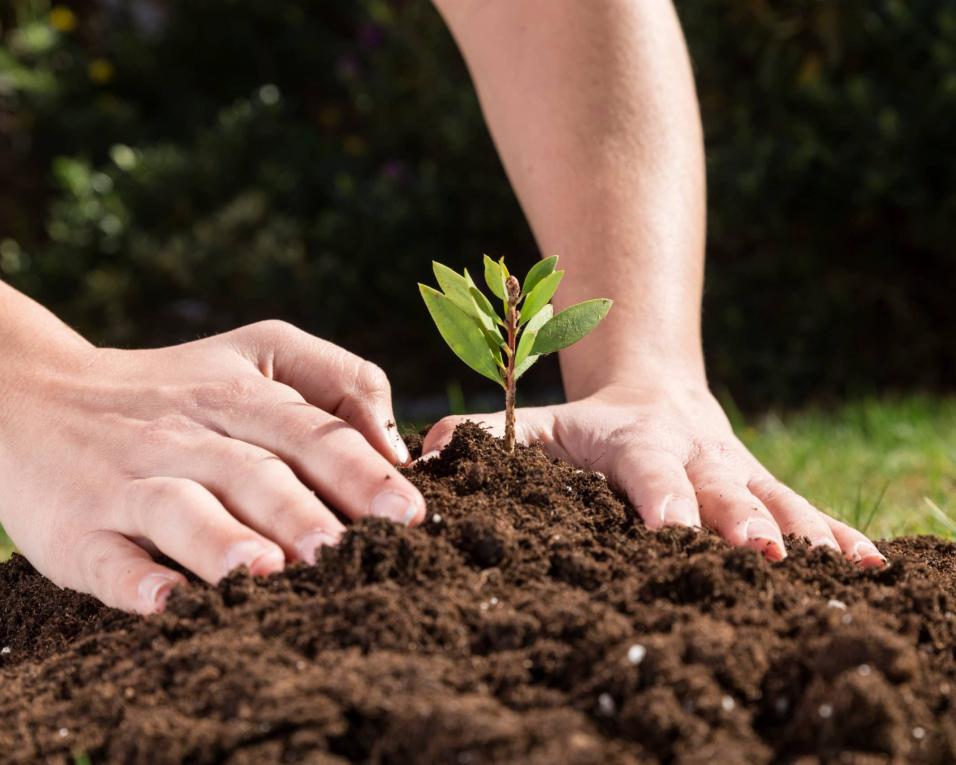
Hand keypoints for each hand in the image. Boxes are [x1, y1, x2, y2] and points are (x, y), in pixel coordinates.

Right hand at [0, 320, 423, 613]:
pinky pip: (105, 557)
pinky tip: (165, 602)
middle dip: (302, 511)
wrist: (37, 395)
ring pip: (179, 509)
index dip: (360, 469)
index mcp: (238, 396)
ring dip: (222, 540)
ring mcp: (129, 481)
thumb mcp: (257, 353)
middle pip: (252, 471)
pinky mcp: (78, 529)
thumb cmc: (176, 387)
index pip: (308, 431)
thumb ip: (336, 380)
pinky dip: (133, 580)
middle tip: (346, 550)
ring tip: (265, 572)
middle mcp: (187, 436)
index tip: (410, 512)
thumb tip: (397, 448)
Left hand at [422, 382, 885, 566]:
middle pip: (723, 489)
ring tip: (840, 570)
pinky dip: (839, 536)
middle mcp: (695, 454)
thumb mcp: (536, 424)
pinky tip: (876, 569)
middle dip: (744, 523)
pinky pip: (806, 509)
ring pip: (777, 499)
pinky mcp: (763, 485)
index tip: (676, 537)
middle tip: (765, 558)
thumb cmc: (587, 423)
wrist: (656, 388)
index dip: (664, 503)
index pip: (649, 473)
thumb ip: (483, 433)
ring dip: (807, 535)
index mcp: (636, 442)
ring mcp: (737, 470)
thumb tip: (422, 454)